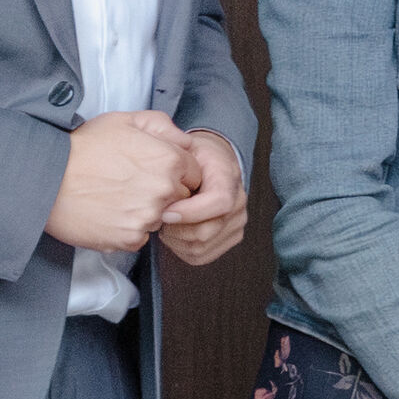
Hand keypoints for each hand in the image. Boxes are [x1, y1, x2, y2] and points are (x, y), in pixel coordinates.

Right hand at [46, 108, 187, 253]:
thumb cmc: (83, 147)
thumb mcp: (124, 120)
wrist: (46, 178)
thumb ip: (162, 126)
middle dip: (163, 192)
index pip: (193, 173)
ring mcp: (148, 216)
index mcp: (168, 160)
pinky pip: (140, 236)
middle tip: (130, 183)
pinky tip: (108, 213)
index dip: (174, 171)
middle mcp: (164, 190)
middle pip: (181, 198)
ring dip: (145, 211)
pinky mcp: (130, 238)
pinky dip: (127, 228)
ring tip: (115, 197)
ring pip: (160, 218)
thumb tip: (185, 141)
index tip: (151, 170)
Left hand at [153, 130, 247, 266]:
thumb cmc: (191, 156)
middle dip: (176, 229)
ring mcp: (237, 222)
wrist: (209, 164)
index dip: (190, 212)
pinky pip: (201, 256)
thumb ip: (170, 142)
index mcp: (228, 176)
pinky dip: (181, 249)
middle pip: (208, 231)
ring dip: (176, 239)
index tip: (165, 212)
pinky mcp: (229, 238)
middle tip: (160, 216)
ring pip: (202, 246)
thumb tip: (169, 156)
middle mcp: (239, 202)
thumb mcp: (180, 142)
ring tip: (166, 222)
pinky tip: (175, 232)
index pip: (220, 202)